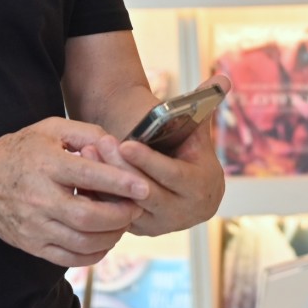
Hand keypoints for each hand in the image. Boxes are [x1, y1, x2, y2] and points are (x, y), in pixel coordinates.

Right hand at [0, 117, 149, 266]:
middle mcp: (38, 198)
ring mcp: (33, 226)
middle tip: (137, 207)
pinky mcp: (31, 245)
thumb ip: (86, 132)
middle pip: (88, 217)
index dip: (120, 183)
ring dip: (111, 235)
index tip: (144, 186)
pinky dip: (94, 253)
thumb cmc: (18, 151)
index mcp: (44, 164)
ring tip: (123, 222)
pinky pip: (70, 258)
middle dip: (120, 215)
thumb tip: (118, 147)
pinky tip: (105, 239)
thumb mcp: (49, 129)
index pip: (88, 176)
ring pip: (82, 241)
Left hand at [86, 75, 229, 236]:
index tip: (126, 143)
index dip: (149, 160)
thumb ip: (207, 104)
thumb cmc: (192, 154)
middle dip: (122, 167)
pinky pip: (117, 215)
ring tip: (88, 153)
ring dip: (105, 182)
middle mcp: (182, 212)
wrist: (190, 193)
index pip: (172, 175)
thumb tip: (223, 78)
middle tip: (102, 142)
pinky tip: (84, 173)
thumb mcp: (199, 132)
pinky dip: (100, 196)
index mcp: (201, 188)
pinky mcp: (140, 230)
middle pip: (146, 191)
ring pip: (128, 205)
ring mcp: (160, 224)